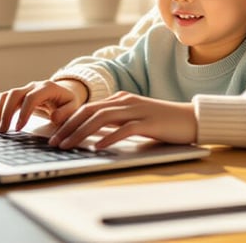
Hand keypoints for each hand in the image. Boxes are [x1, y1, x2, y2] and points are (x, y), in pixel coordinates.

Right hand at [0, 79, 87, 132]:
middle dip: (6, 113)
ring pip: (6, 96)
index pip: (31, 98)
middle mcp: (33, 86)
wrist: (65, 92)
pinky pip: (3, 98)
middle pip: (14, 95)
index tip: (18, 128)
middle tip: (2, 130)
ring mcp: (25, 89)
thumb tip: (54, 117)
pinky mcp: (18, 94)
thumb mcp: (73, 107)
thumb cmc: (68, 101)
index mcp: (47, 88)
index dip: (23, 113)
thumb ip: (66, 112)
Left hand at [48, 91, 197, 149]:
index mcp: (120, 99)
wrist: (191, 118)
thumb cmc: (163, 122)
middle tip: (54, 142)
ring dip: (81, 132)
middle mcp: (125, 102)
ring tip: (68, 145)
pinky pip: (123, 129)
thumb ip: (115, 122)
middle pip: (89, 111)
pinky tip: (97, 147)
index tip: (55, 134)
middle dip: (68, 127)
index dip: (68, 120)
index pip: (87, 108)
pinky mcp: (148, 122)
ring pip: (101, 118)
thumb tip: (92, 133)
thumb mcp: (134, 119)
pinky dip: (108, 137)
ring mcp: (136, 110)